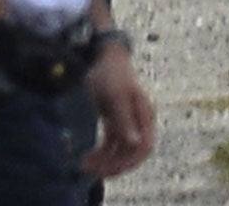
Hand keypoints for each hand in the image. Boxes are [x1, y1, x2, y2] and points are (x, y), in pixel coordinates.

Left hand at [81, 43, 154, 178]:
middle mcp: (139, 122)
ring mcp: (127, 123)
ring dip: (104, 162)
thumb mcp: (116, 96)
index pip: (145, 147)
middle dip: (114, 165)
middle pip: (132, 153)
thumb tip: (135, 144)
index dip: (129, 161)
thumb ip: (125, 120)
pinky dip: (100, 154)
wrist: (102, 58)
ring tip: (84, 165)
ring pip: (120, 152)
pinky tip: (86, 158)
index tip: (109, 169)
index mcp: (144, 115)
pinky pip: (111, 146)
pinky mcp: (115, 123)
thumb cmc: (111, 74)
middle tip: (91, 171)